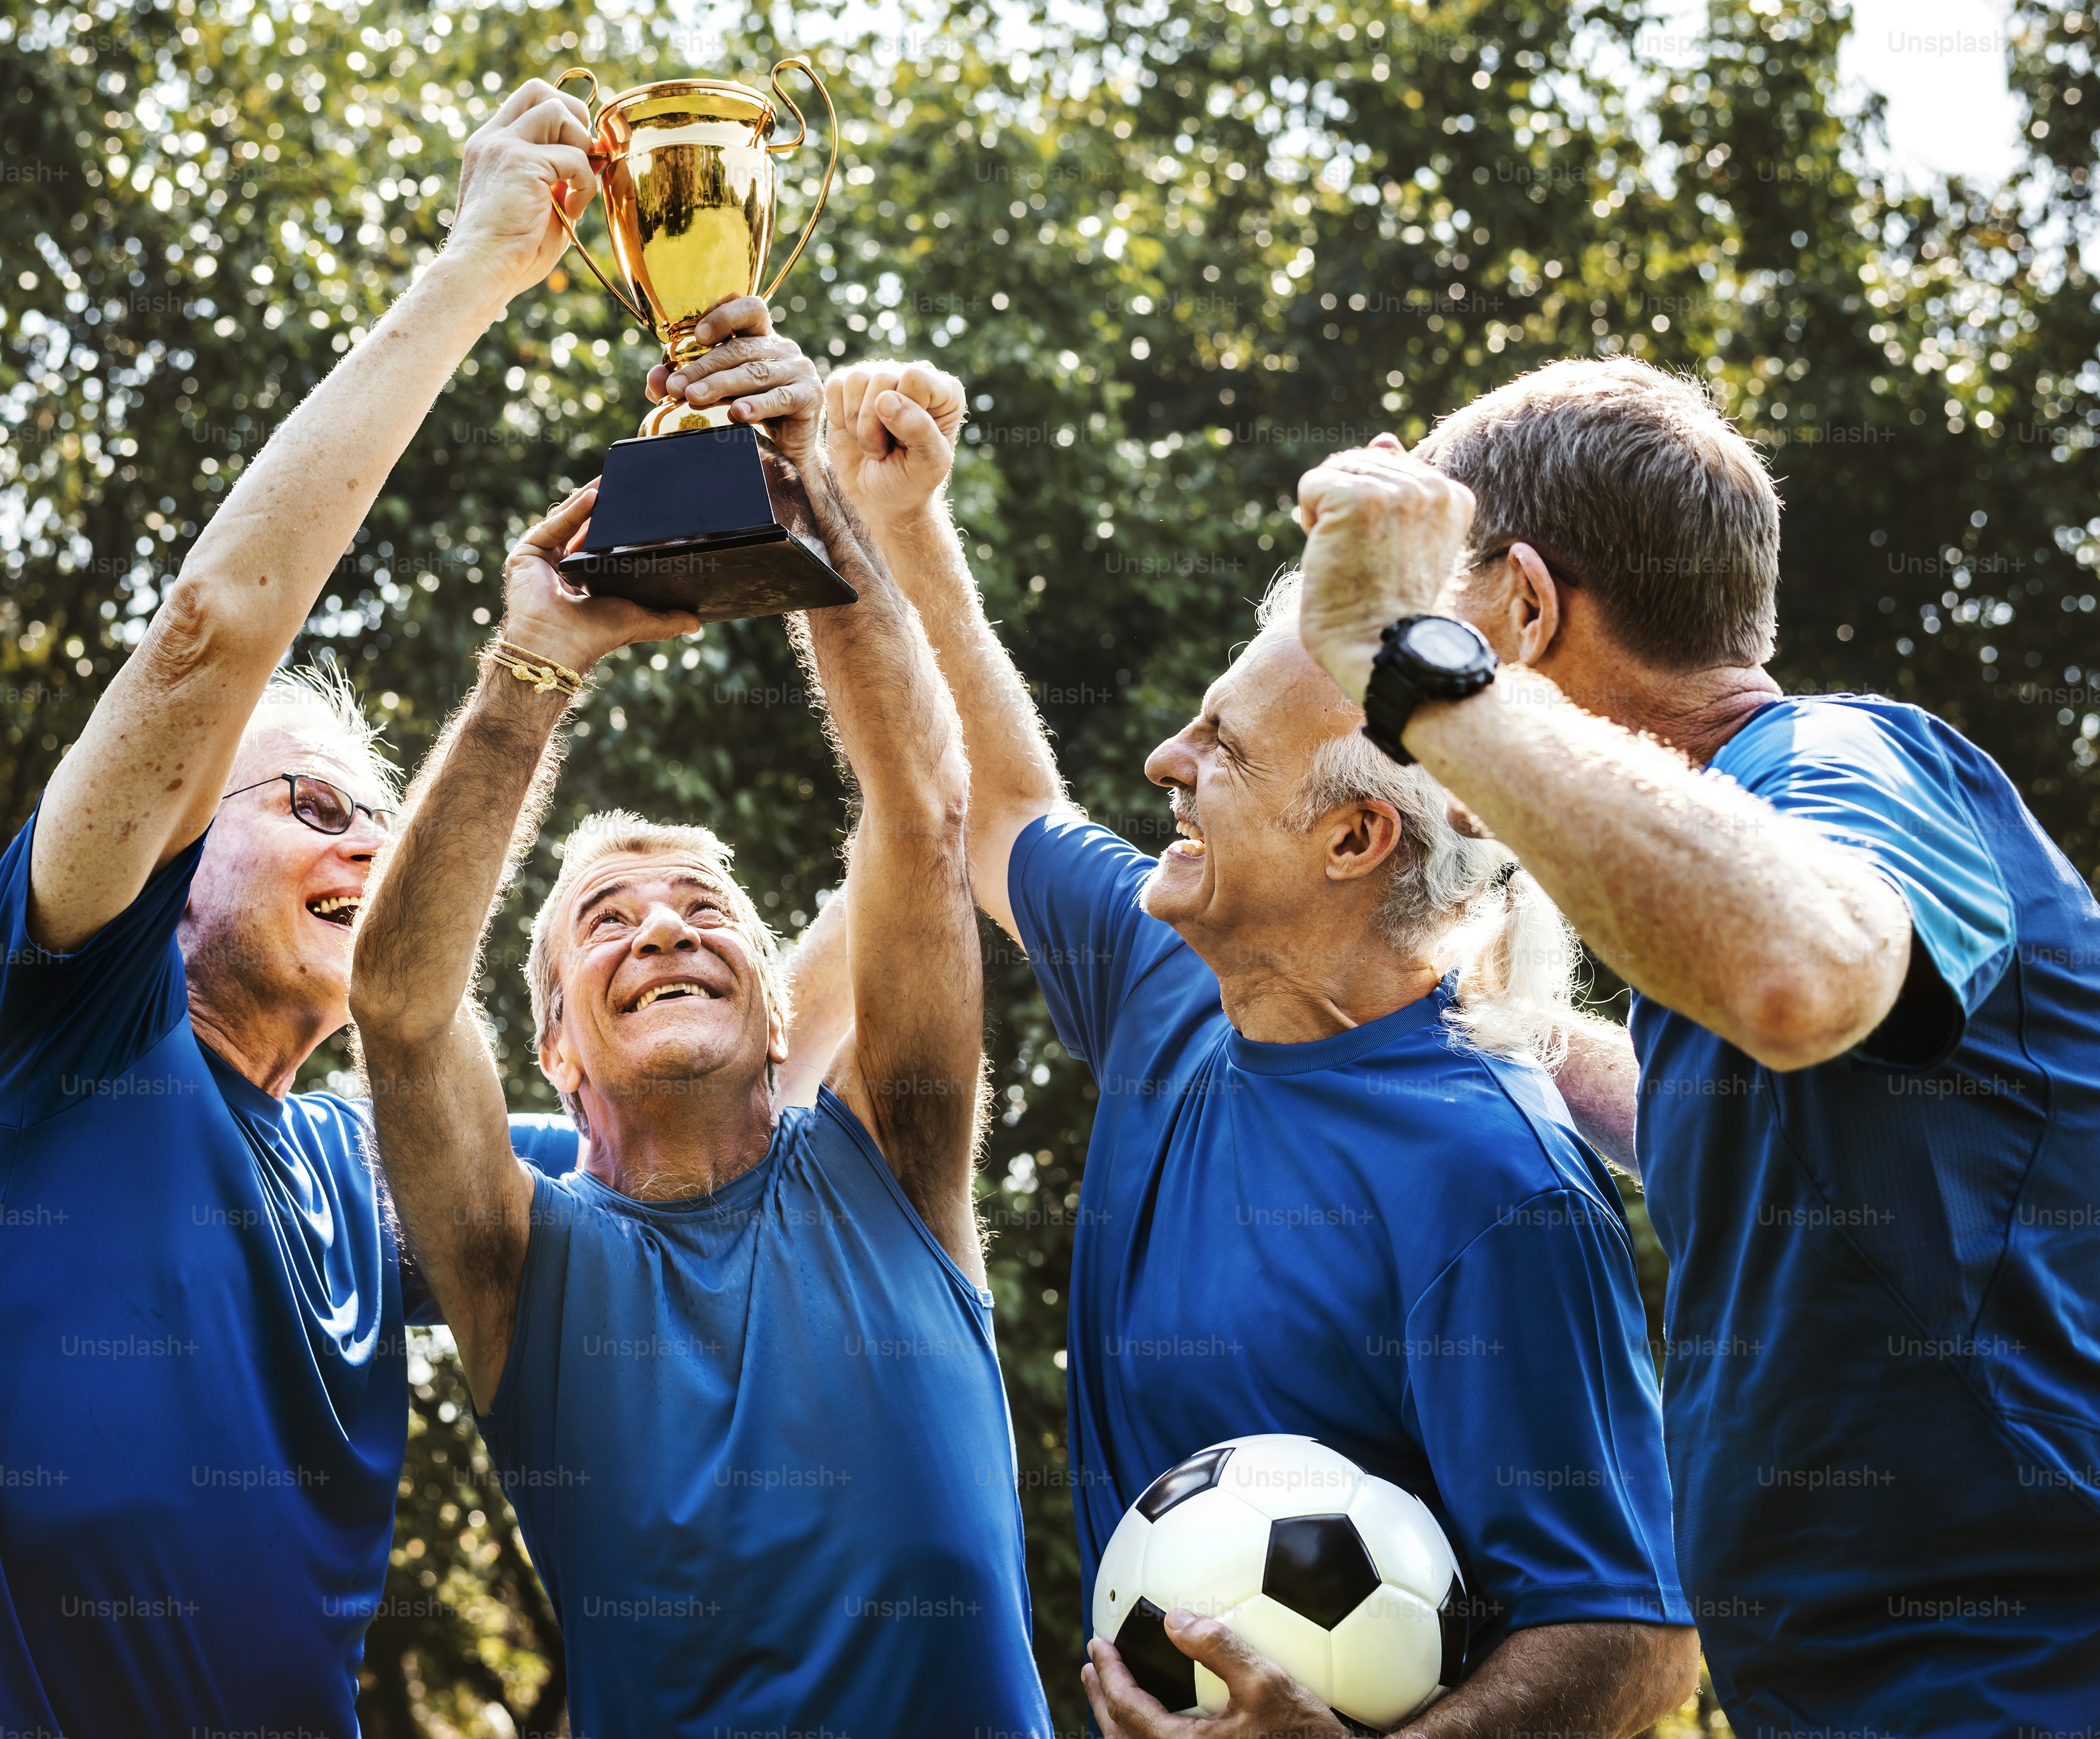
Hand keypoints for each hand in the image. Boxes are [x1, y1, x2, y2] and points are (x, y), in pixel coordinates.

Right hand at [446, 79, 598, 301]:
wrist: (480, 271)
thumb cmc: (509, 252)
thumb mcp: (538, 206)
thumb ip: (558, 179)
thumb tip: (594, 162)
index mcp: (491, 145)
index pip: (528, 103)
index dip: (563, 119)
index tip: (576, 156)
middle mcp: (494, 138)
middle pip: (540, 91)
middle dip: (574, 117)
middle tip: (582, 159)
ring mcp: (504, 146)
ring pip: (558, 111)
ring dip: (580, 147)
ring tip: (575, 189)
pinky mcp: (521, 163)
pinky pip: (574, 156)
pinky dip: (585, 183)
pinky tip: (572, 208)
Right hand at [495, 484, 701, 676]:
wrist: (559, 643)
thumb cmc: (594, 636)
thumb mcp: (640, 621)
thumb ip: (667, 620)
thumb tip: (696, 623)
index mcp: (583, 583)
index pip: (598, 547)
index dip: (613, 529)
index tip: (633, 510)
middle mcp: (560, 569)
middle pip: (581, 529)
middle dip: (601, 507)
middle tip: (623, 485)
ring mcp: (541, 560)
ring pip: (567, 521)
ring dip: (587, 499)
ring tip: (611, 480)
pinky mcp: (527, 553)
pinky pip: (554, 525)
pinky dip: (574, 510)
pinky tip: (594, 495)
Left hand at [644, 297, 822, 471]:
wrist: (787, 454)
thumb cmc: (748, 416)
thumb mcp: (713, 395)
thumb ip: (685, 382)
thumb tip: (655, 378)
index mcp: (760, 338)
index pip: (749, 309)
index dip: (725, 315)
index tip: (699, 336)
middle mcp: (782, 348)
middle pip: (740, 349)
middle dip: (703, 367)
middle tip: (677, 387)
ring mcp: (799, 370)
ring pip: (755, 372)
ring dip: (721, 385)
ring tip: (695, 398)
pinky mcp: (809, 396)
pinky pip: (780, 398)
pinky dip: (756, 406)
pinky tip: (737, 413)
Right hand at [823, 360, 965, 527]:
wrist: (879, 498)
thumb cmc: (910, 481)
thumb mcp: (929, 465)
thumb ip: (919, 430)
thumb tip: (885, 400)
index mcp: (945, 391)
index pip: (916, 378)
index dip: (904, 414)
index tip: (909, 442)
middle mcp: (912, 377)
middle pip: (882, 378)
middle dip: (875, 425)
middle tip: (885, 450)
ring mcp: (879, 378)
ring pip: (856, 380)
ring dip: (857, 424)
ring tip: (872, 444)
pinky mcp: (848, 386)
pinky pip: (835, 385)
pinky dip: (838, 416)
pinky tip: (854, 433)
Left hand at [1083, 1611, 1350, 1738]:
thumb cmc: (1304, 1736)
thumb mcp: (1269, 1684)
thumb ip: (1221, 1648)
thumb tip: (1176, 1619)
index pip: (1127, 1710)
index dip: (1108, 1676)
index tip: (1097, 1644)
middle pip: (1123, 1737)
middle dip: (1102, 1701)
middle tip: (1091, 1669)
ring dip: (1121, 1720)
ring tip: (1114, 1691)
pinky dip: (1146, 1733)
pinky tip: (1162, 1716)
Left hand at [1295, 434, 1474, 707]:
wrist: (1379, 650)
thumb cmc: (1387, 608)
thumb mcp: (1401, 541)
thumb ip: (1396, 486)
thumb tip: (1384, 439)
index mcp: (1452, 495)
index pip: (1386, 469)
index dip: (1369, 515)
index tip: (1385, 558)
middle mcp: (1431, 485)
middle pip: (1356, 464)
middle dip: (1343, 510)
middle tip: (1363, 562)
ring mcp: (1396, 489)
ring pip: (1332, 473)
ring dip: (1327, 518)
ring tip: (1351, 560)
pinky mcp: (1356, 497)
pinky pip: (1310, 485)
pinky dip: (1309, 521)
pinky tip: (1332, 554)